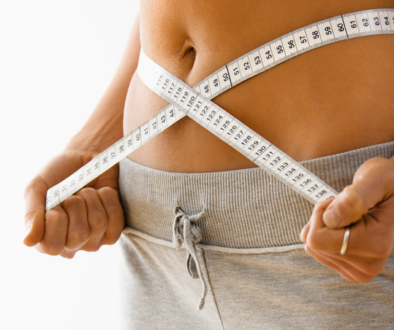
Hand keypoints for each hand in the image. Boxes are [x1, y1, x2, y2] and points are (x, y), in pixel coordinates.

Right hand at [23, 149, 124, 257]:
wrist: (85, 156)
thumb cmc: (58, 173)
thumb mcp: (37, 188)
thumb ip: (31, 214)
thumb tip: (27, 241)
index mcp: (46, 239)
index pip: (53, 246)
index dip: (55, 218)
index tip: (55, 203)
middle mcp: (71, 245)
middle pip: (79, 235)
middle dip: (75, 205)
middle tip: (72, 195)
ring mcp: (94, 239)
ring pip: (98, 222)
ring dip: (91, 197)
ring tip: (85, 191)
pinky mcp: (114, 229)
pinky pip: (116, 216)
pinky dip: (108, 197)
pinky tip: (101, 193)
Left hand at [300, 156, 393, 281]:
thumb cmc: (387, 181)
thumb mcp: (375, 179)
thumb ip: (353, 199)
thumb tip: (330, 220)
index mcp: (375, 245)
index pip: (316, 239)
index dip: (322, 213)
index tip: (341, 201)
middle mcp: (368, 265)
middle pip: (313, 244)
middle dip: (323, 219)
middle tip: (346, 207)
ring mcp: (359, 271)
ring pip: (314, 247)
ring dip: (324, 226)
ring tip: (348, 215)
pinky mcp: (350, 270)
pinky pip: (318, 251)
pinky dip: (325, 234)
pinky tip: (345, 226)